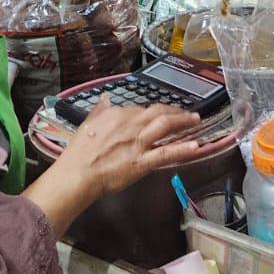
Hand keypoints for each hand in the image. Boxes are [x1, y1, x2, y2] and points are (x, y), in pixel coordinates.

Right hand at [23, 100, 203, 237]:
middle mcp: (131, 124)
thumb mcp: (87, 124)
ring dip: (183, 121)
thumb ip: (99, 110)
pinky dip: (182, 148)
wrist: (77, 174)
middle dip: (174, 111)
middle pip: (158, 112)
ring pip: (166, 126)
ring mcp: (139, 143)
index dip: (150, 113)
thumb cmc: (78, 153)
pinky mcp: (142, 162)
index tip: (157, 115)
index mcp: (117, 114)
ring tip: (195, 120)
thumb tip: (106, 99)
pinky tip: (196, 146)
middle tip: (185, 113)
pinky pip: (166, 153)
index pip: (139, 109)